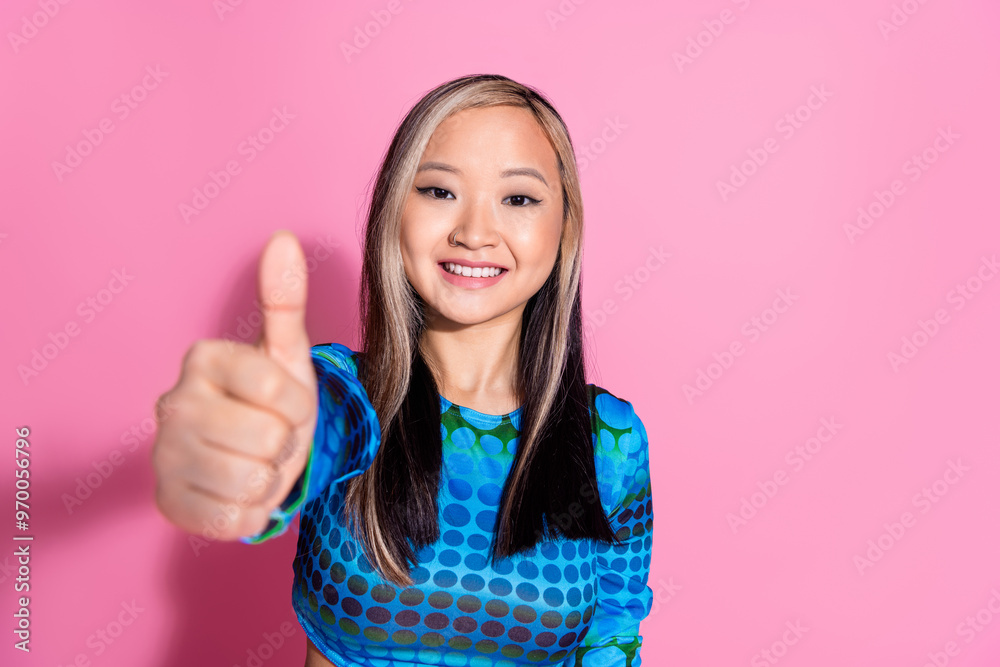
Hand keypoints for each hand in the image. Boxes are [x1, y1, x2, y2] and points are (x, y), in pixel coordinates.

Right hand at [152, 230, 317, 539]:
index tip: (287, 405)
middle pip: (270, 441)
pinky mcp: (166, 502)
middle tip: (269, 438)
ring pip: (254, 482)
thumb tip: (284, 239)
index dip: (299, 407)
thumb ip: (285, 300)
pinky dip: (249, 512)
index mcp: (204, 359)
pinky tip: (237, 490)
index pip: (283, 393)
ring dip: (269, 480)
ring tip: (254, 462)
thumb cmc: (272, 402)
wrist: (249, 456)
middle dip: (284, 446)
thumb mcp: (287, 354)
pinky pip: (234, 520)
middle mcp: (173, 403)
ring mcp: (163, 455)